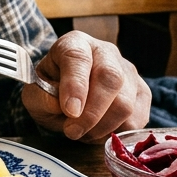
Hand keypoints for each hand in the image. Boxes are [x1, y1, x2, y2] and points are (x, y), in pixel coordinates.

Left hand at [21, 31, 150, 141]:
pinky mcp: (142, 93)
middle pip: (111, 79)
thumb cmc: (49, 91)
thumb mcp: (34, 94)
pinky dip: (117, 132)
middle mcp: (105, 52)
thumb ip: (43, 99)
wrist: (67, 94)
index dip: (75, 86)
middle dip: (92, 113)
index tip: (70, 111)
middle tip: (72, 131)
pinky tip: (99, 131)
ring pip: (126, 103)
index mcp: (75, 43)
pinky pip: (137, 119)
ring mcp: (128, 71)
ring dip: (102, 127)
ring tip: (83, 132)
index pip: (78, 58)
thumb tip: (70, 109)